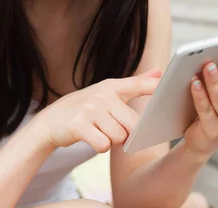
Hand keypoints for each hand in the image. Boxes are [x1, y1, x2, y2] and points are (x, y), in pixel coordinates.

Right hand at [34, 69, 161, 152]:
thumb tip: (159, 71)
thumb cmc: (86, 108)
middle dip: (127, 134)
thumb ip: (135, 84)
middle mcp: (102, 95)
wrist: (51, 121)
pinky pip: (103, 144)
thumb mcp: (108, 92)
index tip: (166, 85)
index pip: (138, 85)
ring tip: (100, 132)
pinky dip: (100, 147)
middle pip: (133, 124)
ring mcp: (89, 109)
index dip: (153, 86)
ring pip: (119, 137)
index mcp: (112, 86)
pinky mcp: (79, 125)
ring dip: (112, 141)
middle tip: (115, 130)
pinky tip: (92, 139)